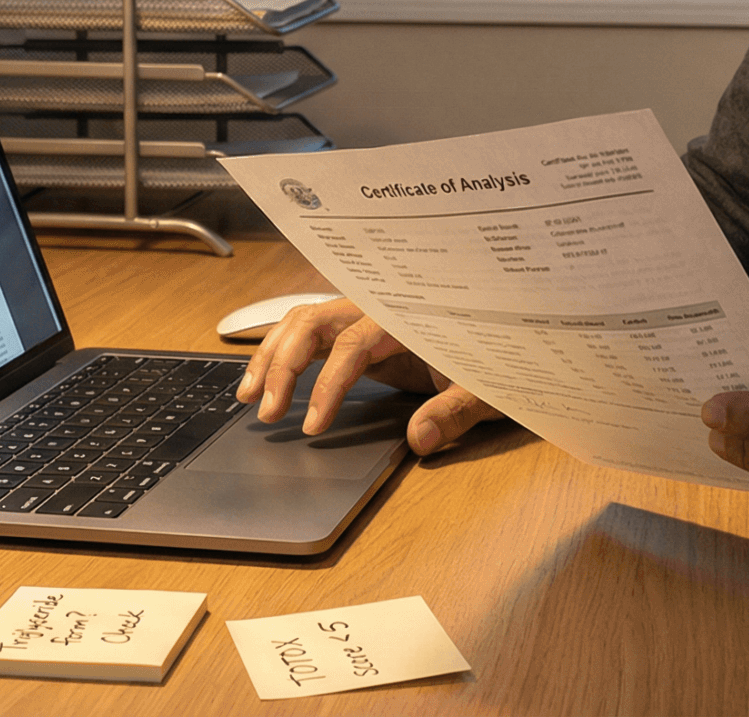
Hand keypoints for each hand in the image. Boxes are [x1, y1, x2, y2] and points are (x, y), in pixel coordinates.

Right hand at [235, 297, 500, 454]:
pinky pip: (311, 333)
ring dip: (271, 355)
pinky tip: (262, 381)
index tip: (313, 425)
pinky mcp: (357, 332)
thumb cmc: (494, 361)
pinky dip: (281, 352)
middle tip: (264, 410)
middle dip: (282, 363)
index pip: (353, 344)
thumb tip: (421, 438)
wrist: (502, 340)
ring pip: (303, 321)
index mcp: (405, 319)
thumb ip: (453, 412)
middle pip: (314, 321)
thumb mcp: (484, 390)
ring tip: (246, 397)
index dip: (328, 384)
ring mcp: (363, 318)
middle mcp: (377, 311)